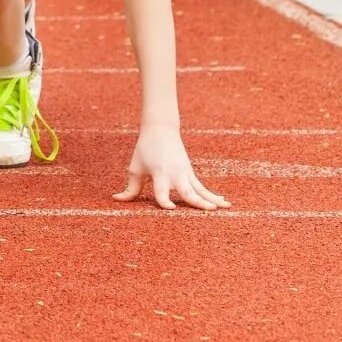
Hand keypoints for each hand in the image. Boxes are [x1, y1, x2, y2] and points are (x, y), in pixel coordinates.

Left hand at [114, 128, 228, 209]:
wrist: (161, 130)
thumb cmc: (145, 150)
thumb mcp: (135, 168)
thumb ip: (130, 188)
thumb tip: (116, 199)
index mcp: (159, 174)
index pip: (161, 191)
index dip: (164, 200)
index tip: (170, 208)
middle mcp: (174, 175)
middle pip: (187, 191)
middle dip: (197, 202)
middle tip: (209, 211)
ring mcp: (185, 174)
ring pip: (200, 190)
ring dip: (212, 199)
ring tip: (225, 208)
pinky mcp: (190, 173)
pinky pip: (202, 187)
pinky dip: (213, 194)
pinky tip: (224, 203)